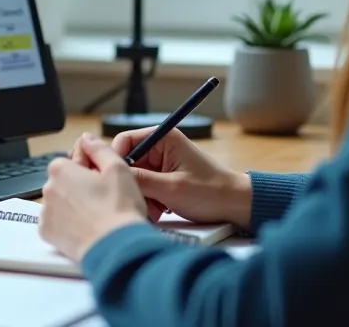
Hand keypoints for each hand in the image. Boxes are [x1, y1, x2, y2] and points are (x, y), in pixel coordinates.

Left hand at [39, 134, 147, 261]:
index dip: (92, 169)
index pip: (73, 160)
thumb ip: (99, 149)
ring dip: (75, 206)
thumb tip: (87, 139)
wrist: (115, 248)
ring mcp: (46, 213)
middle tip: (104, 199)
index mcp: (61, 169)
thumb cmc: (118, 209)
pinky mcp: (48, 234)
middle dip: (81, 187)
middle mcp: (48, 189)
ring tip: (98, 216)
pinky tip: (87, 227)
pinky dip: (69, 225)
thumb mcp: (117, 168)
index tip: (104, 179)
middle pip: (66, 182)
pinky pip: (57, 223)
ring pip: (61, 203)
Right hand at [99, 126, 251, 226]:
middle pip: (128, 162)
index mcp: (163, 138)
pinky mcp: (163, 178)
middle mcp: (160, 147)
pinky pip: (145, 187)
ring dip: (142, 196)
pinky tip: (161, 210)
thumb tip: (112, 175)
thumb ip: (140, 180)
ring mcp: (161, 163)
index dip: (115, 161)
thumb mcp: (171, 188)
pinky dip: (149, 200)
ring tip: (158, 210)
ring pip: (135, 178)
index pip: (124, 141)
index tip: (116, 182)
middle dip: (133, 184)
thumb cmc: (211, 192)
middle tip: (144, 203)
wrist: (236, 206)